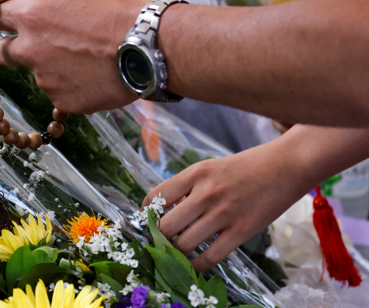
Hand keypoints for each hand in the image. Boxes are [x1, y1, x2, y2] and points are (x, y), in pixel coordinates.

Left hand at [0, 0, 148, 113]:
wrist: (150, 46)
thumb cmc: (118, 8)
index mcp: (32, 18)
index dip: (0, 15)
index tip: (7, 16)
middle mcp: (32, 51)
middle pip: (3, 53)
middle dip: (14, 46)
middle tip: (39, 40)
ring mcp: (48, 81)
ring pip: (38, 73)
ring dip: (51, 65)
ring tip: (86, 56)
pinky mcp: (66, 102)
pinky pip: (61, 93)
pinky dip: (72, 84)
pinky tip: (95, 73)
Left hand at [142, 136, 314, 271]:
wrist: (285, 166)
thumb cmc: (245, 167)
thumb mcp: (210, 168)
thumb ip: (189, 187)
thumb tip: (164, 211)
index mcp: (195, 173)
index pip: (156, 196)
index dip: (146, 214)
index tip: (147, 222)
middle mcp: (205, 193)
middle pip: (166, 226)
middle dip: (159, 238)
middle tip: (160, 243)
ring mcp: (223, 213)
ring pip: (185, 244)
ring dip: (176, 254)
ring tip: (175, 255)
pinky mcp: (242, 231)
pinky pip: (211, 256)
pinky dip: (197, 266)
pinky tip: (193, 266)